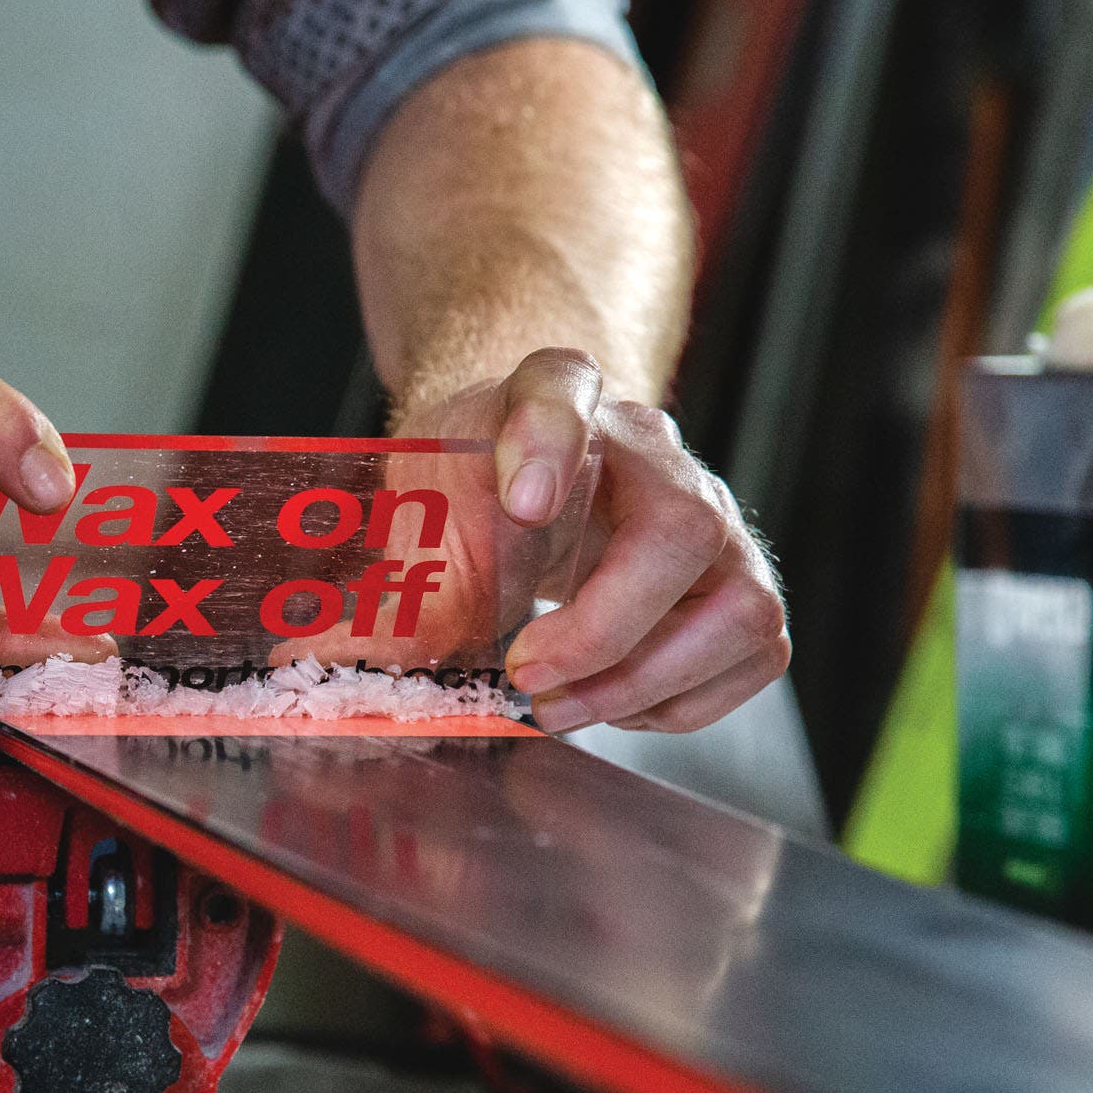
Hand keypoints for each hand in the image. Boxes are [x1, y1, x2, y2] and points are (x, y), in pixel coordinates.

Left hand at [399, 348, 787, 732]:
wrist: (517, 478)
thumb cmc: (471, 487)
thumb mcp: (421, 509)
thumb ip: (397, 582)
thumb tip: (336, 663)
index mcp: (555, 398)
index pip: (558, 387)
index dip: (548, 441)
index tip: (522, 502)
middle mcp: (654, 453)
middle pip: (680, 528)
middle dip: (602, 628)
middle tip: (524, 673)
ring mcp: (714, 521)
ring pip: (742, 608)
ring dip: (644, 681)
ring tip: (561, 705)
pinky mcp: (739, 587)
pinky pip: (756, 654)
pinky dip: (681, 702)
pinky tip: (611, 700)